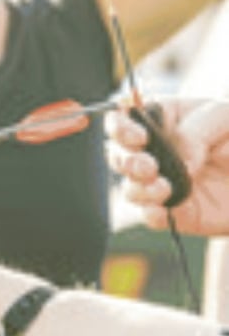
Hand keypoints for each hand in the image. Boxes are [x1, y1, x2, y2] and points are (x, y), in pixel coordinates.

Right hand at [106, 98, 228, 234]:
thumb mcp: (225, 118)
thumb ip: (196, 131)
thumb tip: (179, 160)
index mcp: (161, 121)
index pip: (123, 119)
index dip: (120, 127)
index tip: (138, 138)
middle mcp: (155, 152)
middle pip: (118, 155)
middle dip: (126, 161)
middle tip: (148, 167)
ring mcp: (162, 183)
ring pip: (130, 188)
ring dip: (139, 189)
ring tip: (163, 188)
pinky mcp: (176, 211)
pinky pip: (152, 216)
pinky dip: (152, 214)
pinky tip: (161, 210)